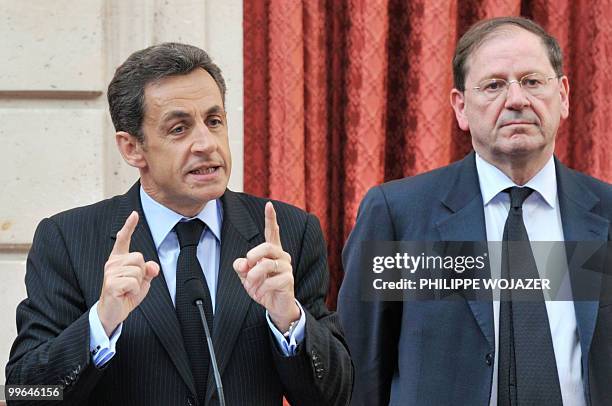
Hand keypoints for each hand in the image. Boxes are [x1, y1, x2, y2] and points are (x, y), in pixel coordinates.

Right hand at [98, 211, 158, 336]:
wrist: (113, 313)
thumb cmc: (126, 295)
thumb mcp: (142, 282)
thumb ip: (149, 271)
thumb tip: (153, 266)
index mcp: (119, 259)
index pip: (124, 240)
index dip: (129, 226)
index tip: (134, 214)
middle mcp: (112, 263)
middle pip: (139, 257)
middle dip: (142, 272)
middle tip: (132, 284)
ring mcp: (110, 272)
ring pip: (138, 271)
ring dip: (138, 283)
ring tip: (128, 290)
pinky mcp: (111, 283)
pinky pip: (134, 282)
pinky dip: (135, 291)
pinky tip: (125, 294)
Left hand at [233, 202, 299, 331]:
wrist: (276, 306)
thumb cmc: (262, 287)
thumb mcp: (246, 276)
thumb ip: (241, 266)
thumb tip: (241, 263)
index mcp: (272, 252)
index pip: (272, 232)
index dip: (270, 218)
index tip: (269, 205)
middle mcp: (281, 256)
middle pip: (267, 247)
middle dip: (253, 255)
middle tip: (246, 266)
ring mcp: (286, 267)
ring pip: (267, 265)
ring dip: (254, 276)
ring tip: (250, 285)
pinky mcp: (288, 280)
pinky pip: (271, 281)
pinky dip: (261, 288)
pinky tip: (260, 293)